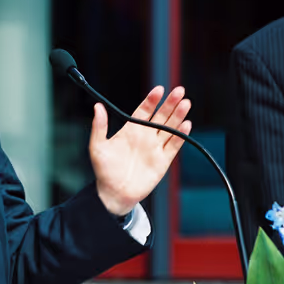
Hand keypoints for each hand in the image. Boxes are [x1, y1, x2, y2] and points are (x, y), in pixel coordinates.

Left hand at [89, 86, 190, 215]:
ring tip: (185, 103)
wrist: (114, 194)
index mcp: (131, 130)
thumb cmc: (104, 170)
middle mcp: (145, 136)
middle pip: (161, 115)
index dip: (152, 99)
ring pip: (170, 128)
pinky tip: (186, 125)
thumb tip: (97, 106)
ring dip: (178, 116)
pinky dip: (180, 135)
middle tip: (179, 90)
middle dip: (170, 103)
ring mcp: (155, 148)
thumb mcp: (98, 146)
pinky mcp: (163, 161)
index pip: (144, 110)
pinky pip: (174, 145)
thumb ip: (99, 126)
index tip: (159, 90)